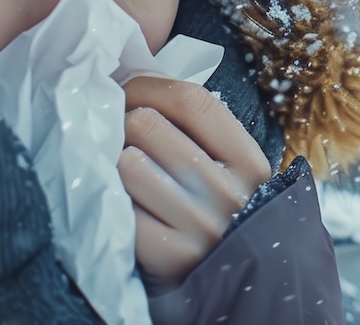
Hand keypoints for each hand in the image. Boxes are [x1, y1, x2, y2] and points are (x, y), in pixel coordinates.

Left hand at [117, 76, 272, 293]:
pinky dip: (109, 197)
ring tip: (117, 170)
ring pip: (125, 161)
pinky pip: (117, 203)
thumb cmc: (220, 217)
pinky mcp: (167, 256)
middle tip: (115, 131)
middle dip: (122, 122)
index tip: (128, 89)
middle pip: (148, 124)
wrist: (233, 285)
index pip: (193, 99)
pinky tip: (116, 201)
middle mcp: (229, 193)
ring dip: (112, 161)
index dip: (149, 85)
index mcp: (250, 163)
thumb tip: (141, 74)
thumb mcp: (231, 171)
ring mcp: (199, 226)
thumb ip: (201, 129)